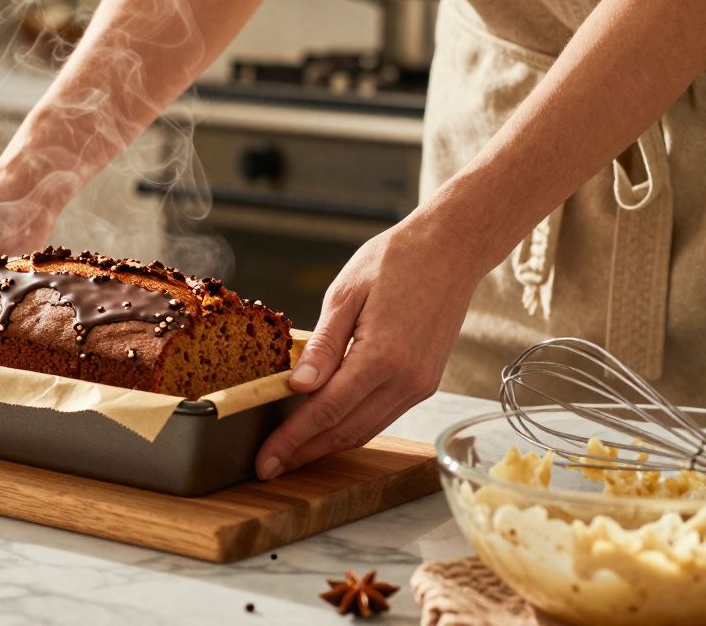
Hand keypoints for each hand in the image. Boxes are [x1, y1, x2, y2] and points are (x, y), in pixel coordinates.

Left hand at [254, 214, 484, 479]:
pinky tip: (326, 431)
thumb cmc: (396, 260)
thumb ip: (323, 346)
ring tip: (291, 456)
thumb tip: (298, 387)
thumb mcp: (346, 293)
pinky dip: (351, 429)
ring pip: (365, 430)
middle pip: (345, 431)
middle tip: (267, 468)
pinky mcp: (425, 382)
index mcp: (382, 356)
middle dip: (303, 453)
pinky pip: (382, 416)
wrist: (452, 249)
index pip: (325, 411)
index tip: (264, 461)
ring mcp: (420, 385)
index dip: (291, 440)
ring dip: (326, 447)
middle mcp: (406, 380)